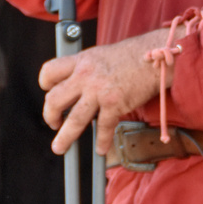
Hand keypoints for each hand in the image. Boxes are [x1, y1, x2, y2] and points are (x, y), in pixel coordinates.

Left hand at [39, 29, 173, 155]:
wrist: (157, 56)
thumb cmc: (133, 55)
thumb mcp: (101, 55)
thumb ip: (87, 69)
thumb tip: (78, 86)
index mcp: (81, 61)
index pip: (49, 71)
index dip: (46, 84)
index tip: (50, 92)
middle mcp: (86, 76)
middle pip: (54, 99)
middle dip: (50, 116)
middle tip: (53, 123)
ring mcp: (99, 90)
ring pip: (73, 119)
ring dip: (64, 137)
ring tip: (60, 147)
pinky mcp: (114, 103)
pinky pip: (103, 128)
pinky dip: (102, 141)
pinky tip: (101, 148)